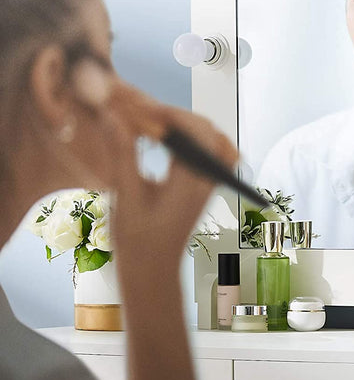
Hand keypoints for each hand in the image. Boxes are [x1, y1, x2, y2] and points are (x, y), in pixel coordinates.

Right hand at [98, 81, 237, 286]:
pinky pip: (211, 152)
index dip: (172, 114)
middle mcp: (207, 180)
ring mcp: (210, 183)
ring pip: (213, 139)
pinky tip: (172, 138)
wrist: (154, 271)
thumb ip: (123, 154)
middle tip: (146, 112)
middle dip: (177, 116)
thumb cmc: (137, 241)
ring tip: (157, 122)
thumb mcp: (125, 196)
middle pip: (207, 131)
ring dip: (188, 125)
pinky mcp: (206, 186)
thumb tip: (115, 117)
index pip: (195, 132)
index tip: (145, 108)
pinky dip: (195, 138)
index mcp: (191, 183)